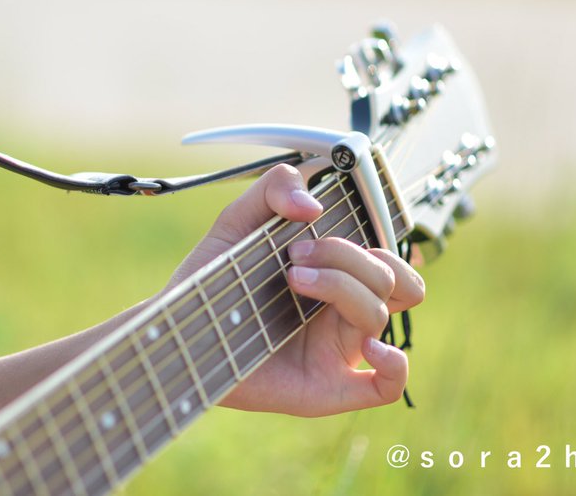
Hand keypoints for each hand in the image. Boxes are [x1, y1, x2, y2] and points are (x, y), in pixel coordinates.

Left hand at [166, 164, 424, 415]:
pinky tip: (371, 348)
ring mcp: (339, 351)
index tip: (321, 225)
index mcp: (337, 277)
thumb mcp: (238, 220)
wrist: (181, 328)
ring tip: (292, 280)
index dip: (375, 240)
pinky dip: (395, 366)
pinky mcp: (328, 387)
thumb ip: (274, 188)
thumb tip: (312, 206)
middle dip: (345, 256)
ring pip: (379, 316)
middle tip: (293, 257)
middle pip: (387, 280)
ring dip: (343, 287)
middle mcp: (343, 313)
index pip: (389, 260)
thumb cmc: (214, 279)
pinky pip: (387, 386)